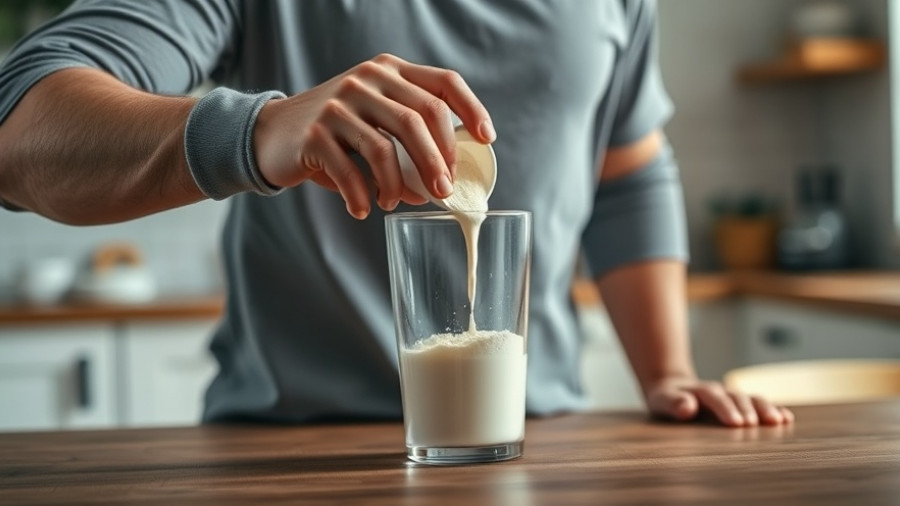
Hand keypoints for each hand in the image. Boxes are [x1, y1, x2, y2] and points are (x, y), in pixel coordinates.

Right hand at [252, 53, 494, 218]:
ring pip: (387, 147)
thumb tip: (435, 188)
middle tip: (443, 191)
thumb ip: (408, 149)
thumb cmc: (335, 134)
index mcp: (390, 71)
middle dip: (439, 161)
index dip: (471, 109)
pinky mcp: (316, 132)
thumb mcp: (374, 126)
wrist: (271, 134)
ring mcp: (340, 104)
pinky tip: (363, 209)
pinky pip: (351, 171)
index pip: (443, 82)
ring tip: (397, 204)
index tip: (486, 138)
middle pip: (422, 118)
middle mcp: (368, 80)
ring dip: (399, 185)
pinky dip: (362, 196)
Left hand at [645, 375, 794, 426]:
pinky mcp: (741, 404)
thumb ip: (673, 403)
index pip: (713, 397)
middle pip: (736, 397)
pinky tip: (787, 419)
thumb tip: (687, 407)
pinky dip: (773, 410)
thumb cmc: (666, 400)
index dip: (725, 409)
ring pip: (751, 399)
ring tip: (779, 422)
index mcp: (699, 391)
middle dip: (747, 410)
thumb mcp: (661, 400)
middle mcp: (720, 391)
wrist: (673, 387)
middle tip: (755, 425)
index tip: (736, 423)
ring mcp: (732, 396)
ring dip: (765, 409)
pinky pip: (759, 404)